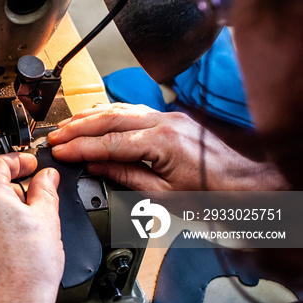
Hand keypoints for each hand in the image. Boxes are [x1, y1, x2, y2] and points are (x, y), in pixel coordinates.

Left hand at [0, 152, 63, 302]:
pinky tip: (16, 234)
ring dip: (5, 203)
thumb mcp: (47, 218)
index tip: (30, 163)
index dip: (19, 159)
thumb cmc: (27, 270)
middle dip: (14, 183)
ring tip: (29, 217)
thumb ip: (46, 189)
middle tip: (36, 188)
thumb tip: (47, 176)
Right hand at [47, 103, 288, 191]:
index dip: (80, 147)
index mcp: (161, 141)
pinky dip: (108, 113)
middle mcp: (163, 121)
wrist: (247, 186)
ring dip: (89, 117)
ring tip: (67, 125)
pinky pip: (132, 109)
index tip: (60, 151)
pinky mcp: (170, 117)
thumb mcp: (164, 194)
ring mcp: (167, 116)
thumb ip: (125, 176)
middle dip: (77, 127)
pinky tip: (96, 117)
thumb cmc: (214, 194)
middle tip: (55, 136)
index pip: (108, 142)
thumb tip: (96, 165)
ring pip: (118, 108)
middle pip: (108, 118)